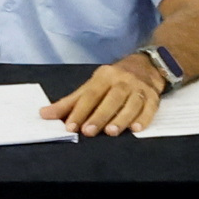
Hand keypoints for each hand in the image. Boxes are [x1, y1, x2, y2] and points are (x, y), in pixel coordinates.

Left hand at [45, 52, 165, 134]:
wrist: (146, 66)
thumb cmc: (114, 80)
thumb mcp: (92, 86)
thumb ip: (70, 103)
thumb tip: (45, 114)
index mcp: (104, 76)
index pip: (90, 95)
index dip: (80, 111)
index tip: (71, 126)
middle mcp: (123, 81)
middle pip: (111, 99)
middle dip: (99, 116)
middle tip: (88, 131)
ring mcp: (139, 89)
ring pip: (131, 104)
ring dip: (121, 118)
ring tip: (111, 132)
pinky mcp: (153, 97)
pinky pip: (150, 108)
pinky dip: (144, 118)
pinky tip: (137, 128)